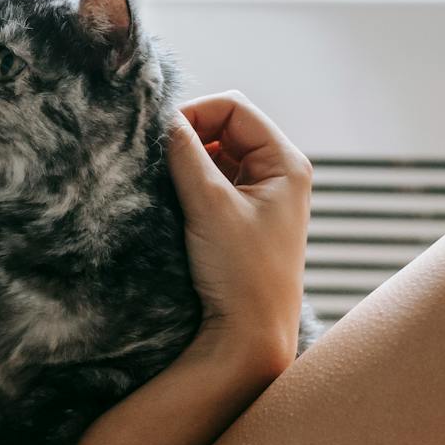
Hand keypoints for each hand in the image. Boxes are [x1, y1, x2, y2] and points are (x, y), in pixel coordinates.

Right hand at [164, 90, 312, 376]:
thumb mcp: (208, 204)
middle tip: (158, 160)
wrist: (250, 338)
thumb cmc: (241, 274)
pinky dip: (192, 183)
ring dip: (189, 162)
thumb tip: (162, 116)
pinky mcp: (246, 218)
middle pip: (226, 126)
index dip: (194, 112)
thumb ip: (184, 153)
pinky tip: (176, 202)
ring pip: (217, 154)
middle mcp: (280, 174)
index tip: (160, 137)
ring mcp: (264, 196)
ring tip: (167, 185)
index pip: (233, 107)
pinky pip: (215, 181)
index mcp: (286, 163)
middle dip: (190, 137)